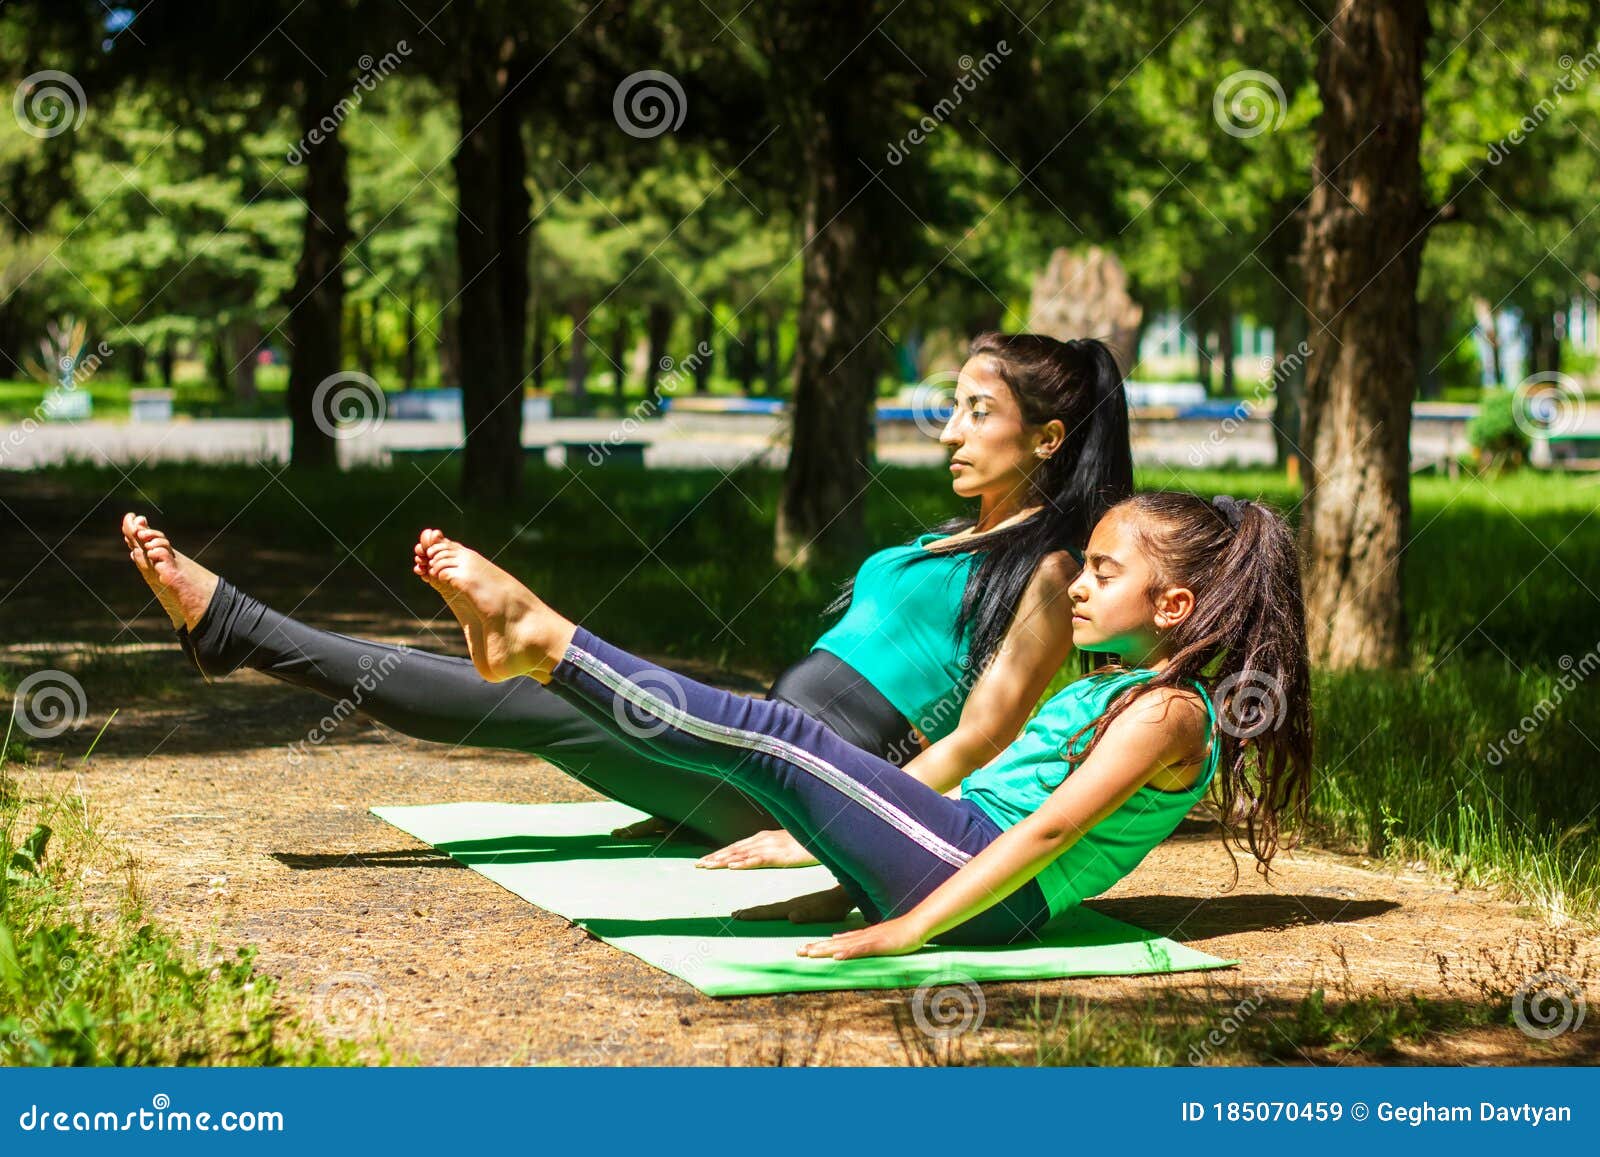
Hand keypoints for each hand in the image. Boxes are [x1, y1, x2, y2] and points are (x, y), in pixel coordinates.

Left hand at [696, 829, 816, 869]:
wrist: (824, 835)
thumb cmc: (805, 842)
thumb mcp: (784, 844)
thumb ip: (770, 849)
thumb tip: (757, 855)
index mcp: (763, 838)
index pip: (735, 847)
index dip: (719, 854)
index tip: (704, 860)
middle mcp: (763, 840)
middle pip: (734, 850)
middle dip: (715, 857)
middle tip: (698, 864)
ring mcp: (770, 847)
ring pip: (742, 854)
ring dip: (723, 860)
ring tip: (708, 865)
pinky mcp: (780, 855)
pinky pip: (759, 860)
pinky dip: (744, 863)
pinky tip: (733, 866)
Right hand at [732, 886, 854, 923]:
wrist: (844, 894)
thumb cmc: (835, 906)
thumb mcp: (822, 912)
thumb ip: (807, 914)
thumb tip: (791, 916)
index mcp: (793, 907)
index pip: (769, 911)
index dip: (753, 914)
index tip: (738, 915)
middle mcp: (791, 905)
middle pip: (766, 909)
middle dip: (750, 912)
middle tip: (734, 915)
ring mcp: (795, 904)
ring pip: (772, 907)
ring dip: (757, 911)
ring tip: (744, 912)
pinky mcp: (801, 905)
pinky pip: (779, 908)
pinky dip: (769, 910)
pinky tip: (767, 911)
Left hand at [798, 916, 926, 960]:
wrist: (917, 925)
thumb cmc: (900, 934)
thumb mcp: (876, 938)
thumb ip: (858, 941)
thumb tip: (839, 942)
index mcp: (860, 936)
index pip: (836, 942)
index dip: (819, 945)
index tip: (804, 949)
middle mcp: (861, 936)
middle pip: (834, 943)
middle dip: (816, 948)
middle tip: (797, 952)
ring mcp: (869, 939)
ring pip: (843, 945)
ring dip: (826, 949)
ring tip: (809, 953)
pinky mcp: (878, 944)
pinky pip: (860, 949)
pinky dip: (848, 952)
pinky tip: (836, 956)